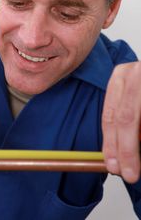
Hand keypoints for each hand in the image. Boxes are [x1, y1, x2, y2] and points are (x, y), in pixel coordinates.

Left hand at [102, 62, 140, 182]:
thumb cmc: (140, 89)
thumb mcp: (131, 96)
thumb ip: (123, 116)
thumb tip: (116, 150)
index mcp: (120, 77)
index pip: (110, 115)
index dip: (110, 143)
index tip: (112, 164)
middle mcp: (134, 74)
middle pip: (125, 118)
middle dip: (126, 150)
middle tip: (128, 173)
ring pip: (135, 118)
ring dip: (137, 145)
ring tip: (138, 165)